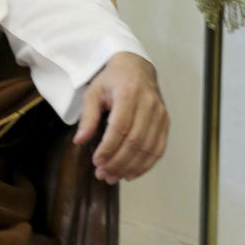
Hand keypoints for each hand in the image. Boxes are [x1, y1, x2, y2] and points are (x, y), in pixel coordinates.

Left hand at [74, 53, 168, 183]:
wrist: (136, 67)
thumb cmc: (112, 80)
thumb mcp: (93, 92)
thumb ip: (87, 117)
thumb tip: (80, 141)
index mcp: (128, 93)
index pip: (120, 127)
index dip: (109, 147)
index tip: (96, 161)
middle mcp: (148, 104)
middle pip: (135, 140)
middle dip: (118, 162)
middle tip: (102, 174)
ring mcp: (159, 114)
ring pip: (148, 148)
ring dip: (130, 167)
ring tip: (113, 177)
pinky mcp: (165, 122)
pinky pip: (159, 148)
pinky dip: (146, 165)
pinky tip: (131, 173)